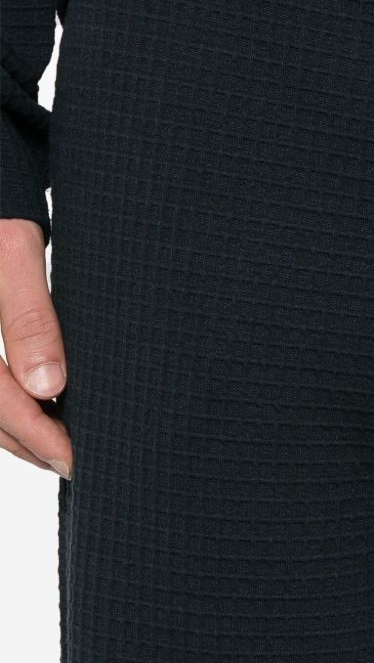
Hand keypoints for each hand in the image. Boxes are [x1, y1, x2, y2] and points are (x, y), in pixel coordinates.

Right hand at [0, 218, 71, 476]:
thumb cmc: (1, 199)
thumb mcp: (15, 249)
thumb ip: (29, 314)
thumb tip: (48, 386)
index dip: (33, 430)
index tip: (74, 454)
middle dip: (26, 441)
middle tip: (76, 463)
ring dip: (14, 431)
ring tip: (60, 450)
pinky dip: (4, 407)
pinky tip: (40, 414)